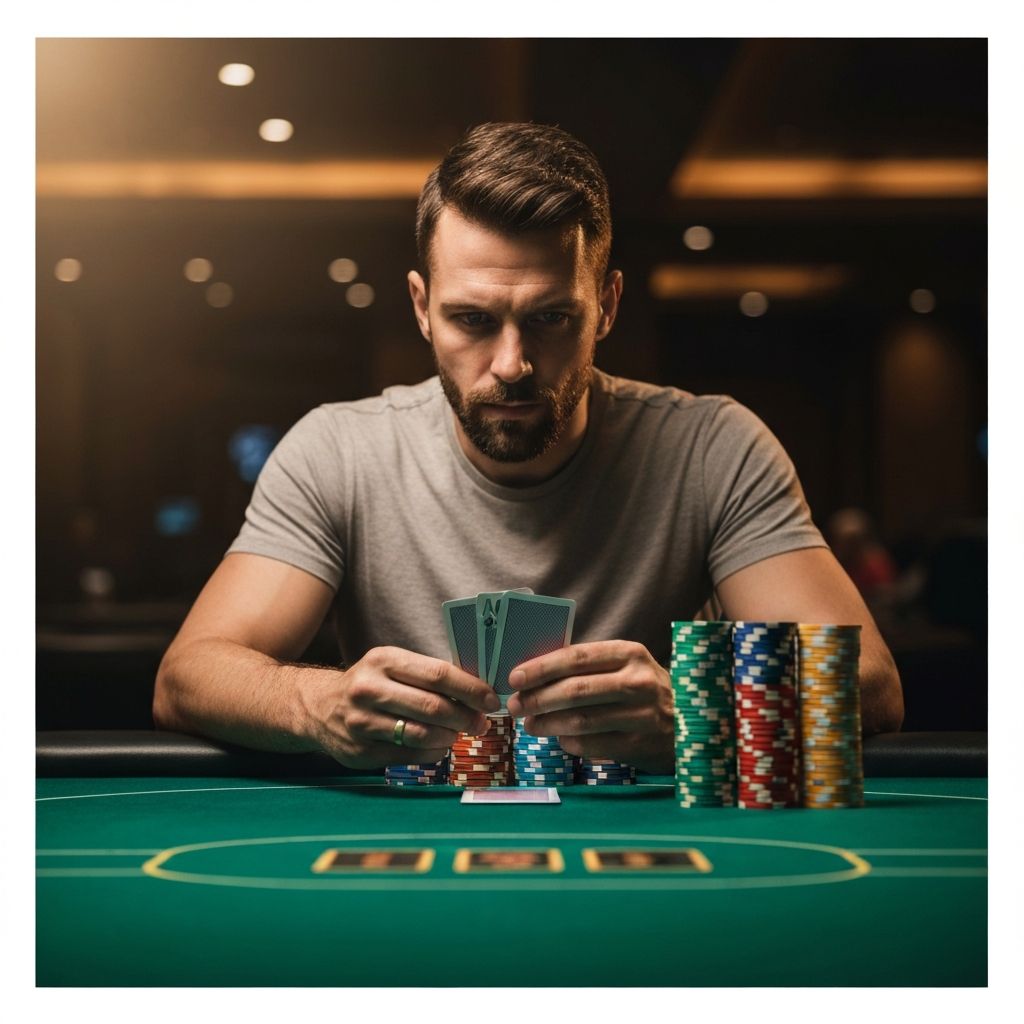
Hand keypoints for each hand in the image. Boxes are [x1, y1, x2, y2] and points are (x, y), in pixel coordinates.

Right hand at [303, 646, 499, 768]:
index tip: (490, 699)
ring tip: (459, 733)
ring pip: (422, 734)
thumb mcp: (392, 665)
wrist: (318, 707)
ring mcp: (362, 723)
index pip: (437, 674)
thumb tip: (476, 692)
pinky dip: (433, 751)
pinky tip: (439, 745)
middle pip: (433, 707)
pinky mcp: (360, 751)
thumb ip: (428, 675)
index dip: (470, 689)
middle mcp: (369, 689)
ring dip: (450, 736)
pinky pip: (410, 755)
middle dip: (465, 717)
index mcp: (383, 660)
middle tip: (481, 723)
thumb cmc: (370, 683)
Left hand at [505, 640, 674, 772]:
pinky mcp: (641, 744)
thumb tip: (534, 675)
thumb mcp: (626, 667)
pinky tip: (559, 739)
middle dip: (537, 698)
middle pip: (575, 689)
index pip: (575, 657)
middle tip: (515, 705)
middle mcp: (638, 681)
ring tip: (530, 724)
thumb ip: (588, 667)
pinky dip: (569, 742)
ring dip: (548, 723)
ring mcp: (642, 714)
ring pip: (581, 720)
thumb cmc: (644, 690)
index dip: (541, 668)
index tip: (515, 677)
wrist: (691, 722)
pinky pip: (593, 744)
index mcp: (629, 653)